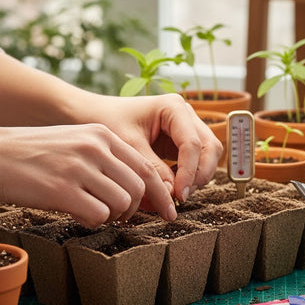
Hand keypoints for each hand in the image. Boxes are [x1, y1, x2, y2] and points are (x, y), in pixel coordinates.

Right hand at [0, 123, 178, 226]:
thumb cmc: (33, 152)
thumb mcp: (75, 141)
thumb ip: (105, 159)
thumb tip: (133, 190)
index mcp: (102, 135)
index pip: (145, 167)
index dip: (160, 192)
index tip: (167, 211)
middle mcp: (95, 148)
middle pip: (138, 188)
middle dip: (135, 209)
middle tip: (119, 216)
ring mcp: (79, 167)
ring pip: (122, 203)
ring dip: (112, 216)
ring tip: (93, 212)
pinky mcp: (62, 189)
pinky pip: (98, 215)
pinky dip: (93, 221)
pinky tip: (77, 214)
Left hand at [85, 94, 222, 201]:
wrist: (93, 114)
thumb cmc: (107, 121)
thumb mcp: (128, 145)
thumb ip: (152, 169)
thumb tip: (172, 194)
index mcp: (174, 107)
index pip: (193, 144)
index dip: (189, 172)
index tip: (178, 195)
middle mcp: (185, 115)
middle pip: (210, 148)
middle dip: (199, 175)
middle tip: (181, 197)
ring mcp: (186, 128)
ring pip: (207, 156)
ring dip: (196, 178)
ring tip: (174, 195)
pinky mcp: (180, 142)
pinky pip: (195, 162)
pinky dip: (188, 177)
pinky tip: (170, 188)